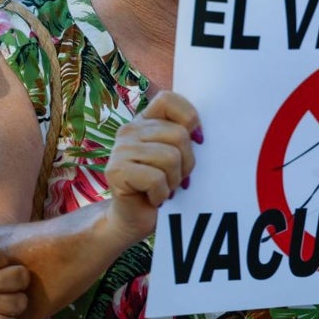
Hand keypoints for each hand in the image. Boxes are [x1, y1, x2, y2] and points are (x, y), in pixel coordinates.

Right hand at [105, 91, 201, 244]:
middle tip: (178, 179)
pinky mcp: (115, 171)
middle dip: (188, 163)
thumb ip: (186, 137)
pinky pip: (156, 178)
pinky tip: (155, 198)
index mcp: (146, 121)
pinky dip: (162, 193)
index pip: (169, 99)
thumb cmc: (162, 186)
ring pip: (170, 157)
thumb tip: (203, 132)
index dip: (190, 118)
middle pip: (179, 135)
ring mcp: (120, 149)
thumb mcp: (178, 157)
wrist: (132, 218)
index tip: (197, 141)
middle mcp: (130, 130)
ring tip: (165, 189)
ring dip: (174, 181)